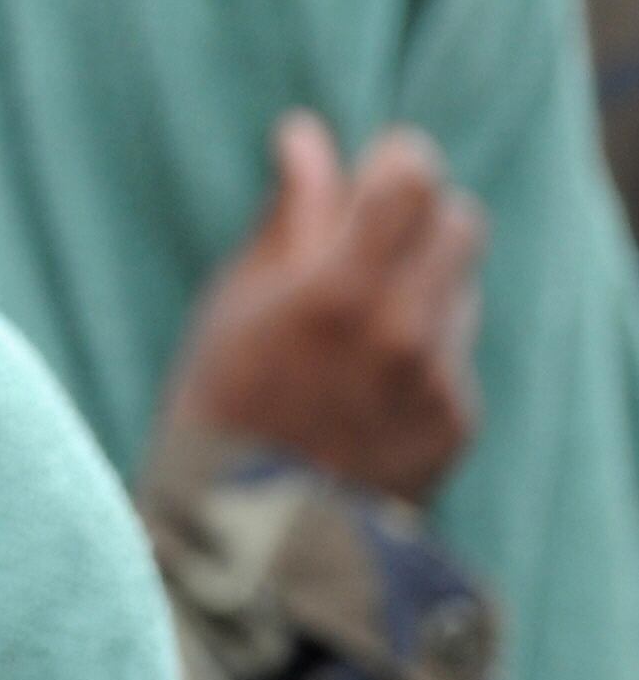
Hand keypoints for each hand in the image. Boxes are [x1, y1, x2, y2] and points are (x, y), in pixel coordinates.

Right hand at [162, 112, 486, 502]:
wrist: (251, 541)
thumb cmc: (218, 409)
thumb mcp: (233, 304)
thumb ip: (288, 219)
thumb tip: (307, 138)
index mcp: (340, 292)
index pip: (414, 178)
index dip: (398, 161)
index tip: (374, 169)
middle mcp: (406, 331)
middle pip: (461, 223)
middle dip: (421, 219)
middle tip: (368, 243)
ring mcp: (440, 380)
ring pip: (458, 289)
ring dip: (419, 287)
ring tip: (352, 333)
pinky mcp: (457, 421)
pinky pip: (453, 354)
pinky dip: (420, 352)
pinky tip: (364, 388)